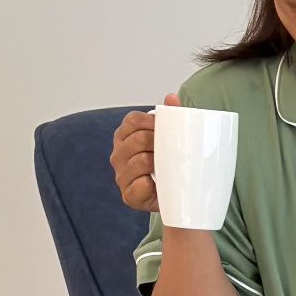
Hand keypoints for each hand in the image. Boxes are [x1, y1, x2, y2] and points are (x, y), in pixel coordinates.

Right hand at [110, 91, 180, 211]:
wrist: (176, 198)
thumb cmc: (170, 165)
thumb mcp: (171, 140)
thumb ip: (172, 117)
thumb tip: (172, 97)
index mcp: (125, 136)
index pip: (133, 121)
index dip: (152, 123)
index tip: (167, 130)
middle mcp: (118, 154)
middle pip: (138, 139)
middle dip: (158, 143)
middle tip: (172, 151)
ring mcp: (121, 175)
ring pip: (141, 161)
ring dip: (157, 164)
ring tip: (167, 168)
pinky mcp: (128, 196)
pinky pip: (140, 185)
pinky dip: (152, 185)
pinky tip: (157, 185)